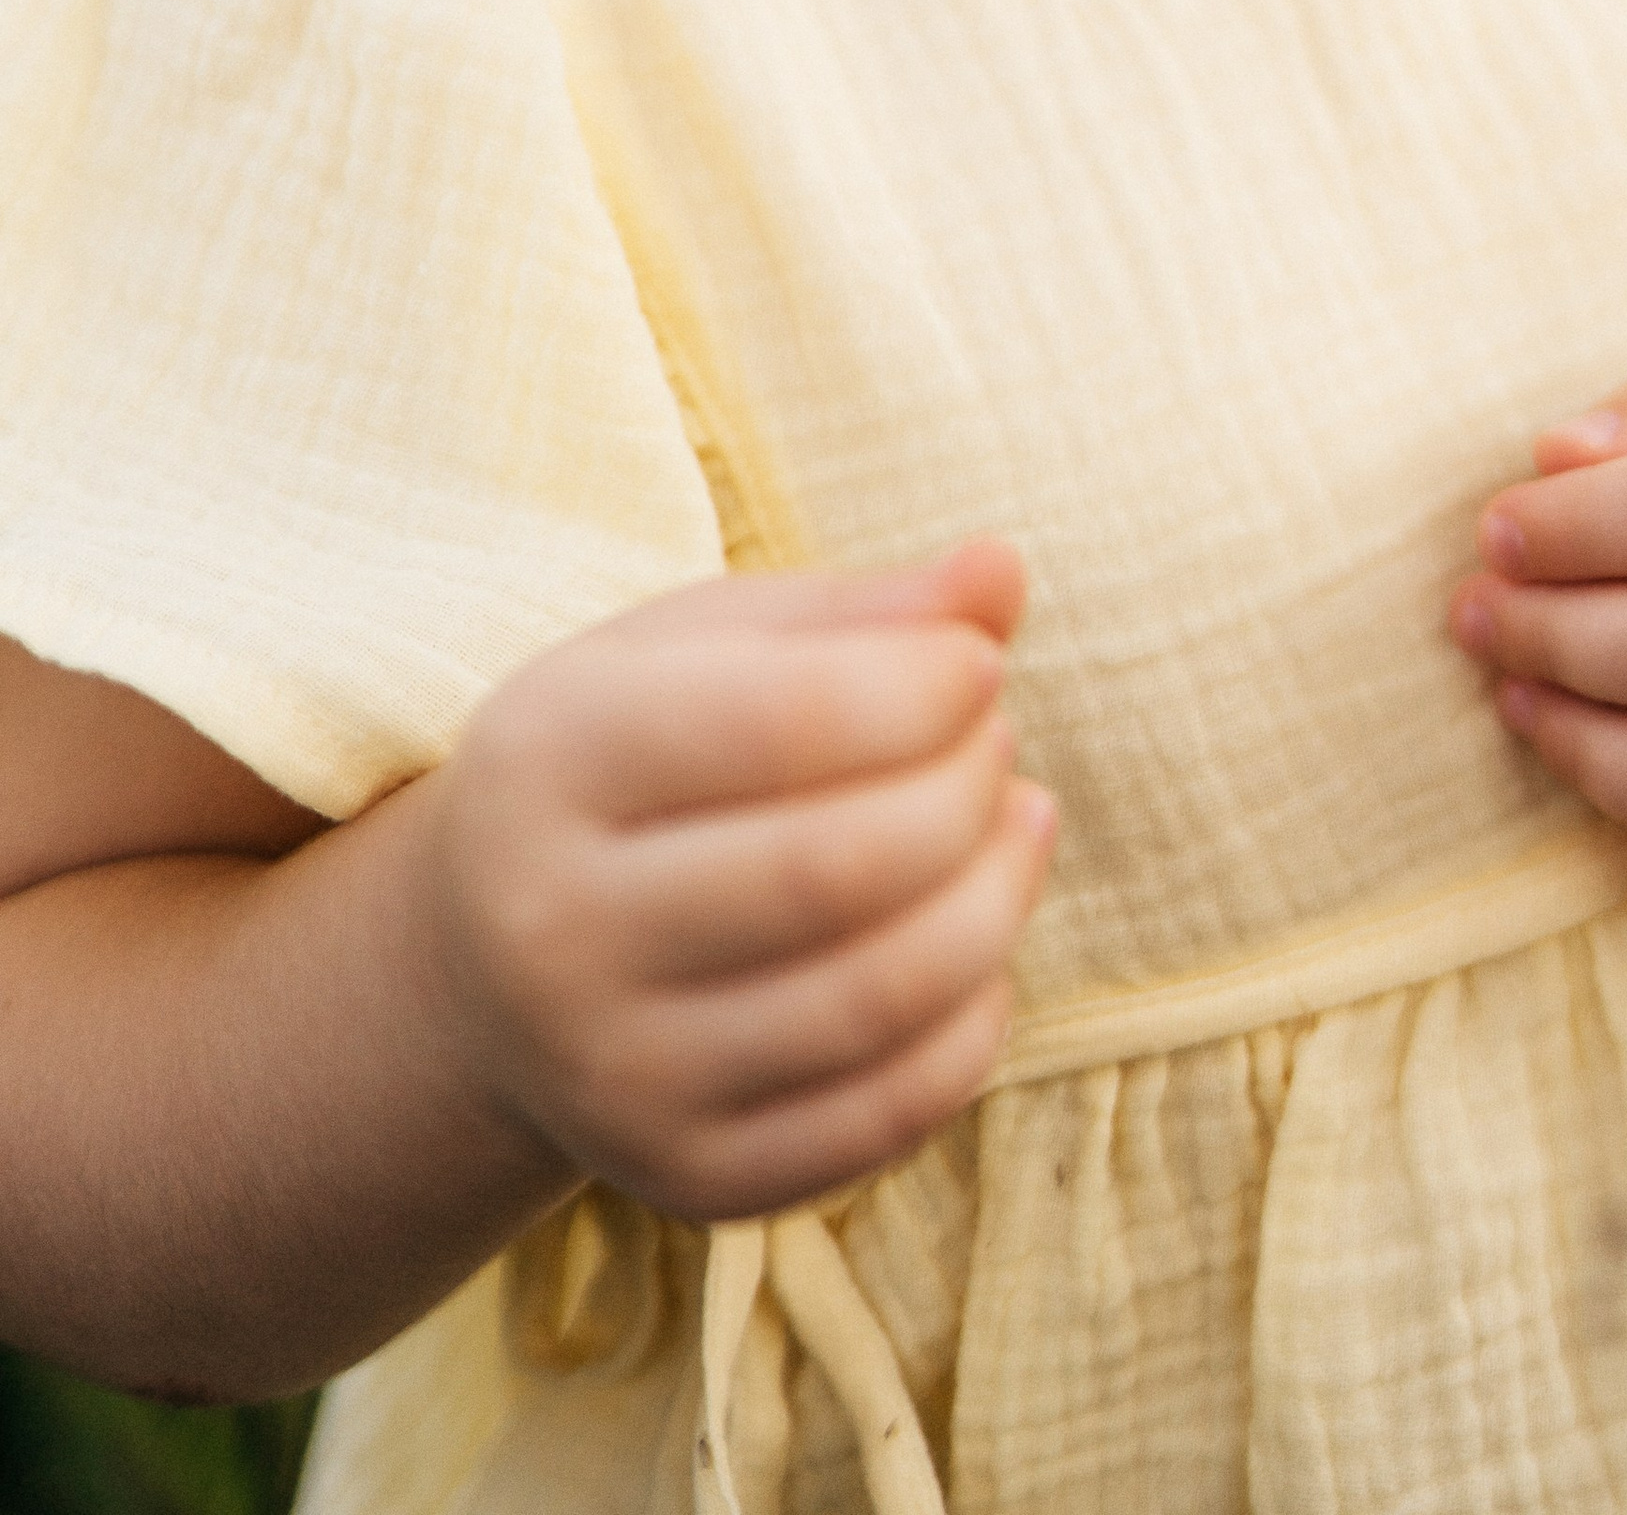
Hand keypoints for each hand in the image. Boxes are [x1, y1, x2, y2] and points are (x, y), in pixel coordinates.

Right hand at [418, 540, 1053, 1220]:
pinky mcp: (688, 1179)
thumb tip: (1003, 567)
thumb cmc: (637, 760)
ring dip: (998, 897)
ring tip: (1016, 822)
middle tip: (995, 740)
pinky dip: (975, 1020)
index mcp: (549, 759)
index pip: (782, 719)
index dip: (924, 684)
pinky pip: (888, 1113)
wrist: (490, 966)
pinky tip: (978, 946)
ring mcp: (615, 1078)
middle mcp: (555, 933)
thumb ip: (862, 609)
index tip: (977, 660)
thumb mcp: (707, 647)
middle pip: (842, 868)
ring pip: (880, 998)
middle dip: (967, 788)